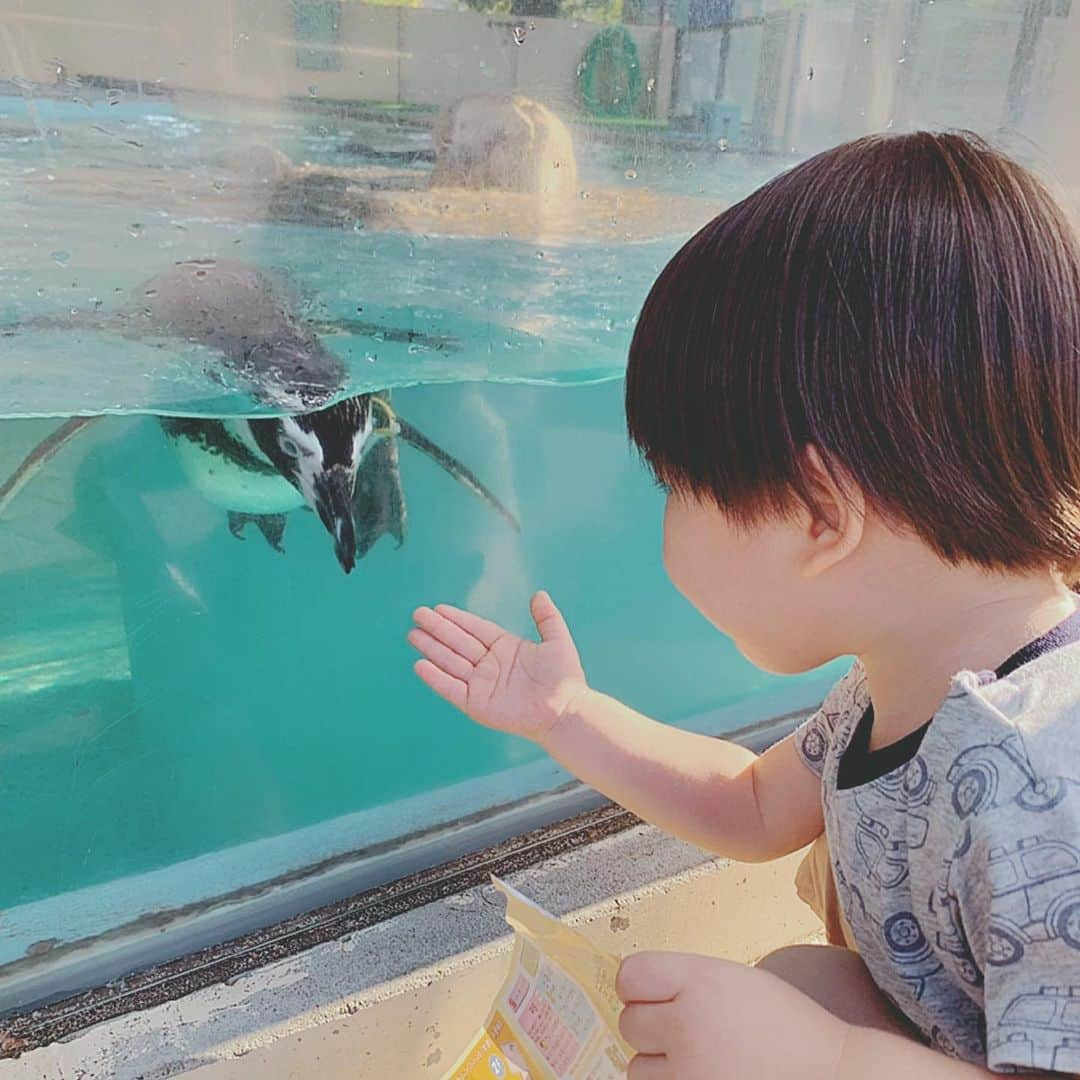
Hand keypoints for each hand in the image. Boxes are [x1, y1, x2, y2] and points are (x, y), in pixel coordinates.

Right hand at [408, 591, 588, 742]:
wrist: (564, 710)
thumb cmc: (564, 678)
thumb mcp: (557, 641)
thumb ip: (547, 618)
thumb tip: (539, 594)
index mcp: (504, 648)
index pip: (474, 629)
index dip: (456, 618)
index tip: (438, 607)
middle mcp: (489, 664)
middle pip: (458, 642)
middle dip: (438, 629)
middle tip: (417, 614)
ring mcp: (481, 684)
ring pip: (451, 662)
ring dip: (432, 648)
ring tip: (413, 634)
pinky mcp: (476, 704)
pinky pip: (451, 688)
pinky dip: (436, 677)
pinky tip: (421, 664)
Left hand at [617, 952, 847, 1079]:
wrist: (830, 1075)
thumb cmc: (785, 1026)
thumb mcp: (733, 980)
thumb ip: (682, 980)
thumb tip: (633, 992)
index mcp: (699, 982)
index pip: (629, 976)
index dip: (640, 987)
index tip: (655, 995)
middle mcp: (687, 1026)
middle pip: (628, 1023)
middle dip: (653, 1028)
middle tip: (691, 1032)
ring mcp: (688, 1074)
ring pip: (636, 1069)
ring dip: (661, 1067)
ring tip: (704, 1062)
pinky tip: (704, 1078)